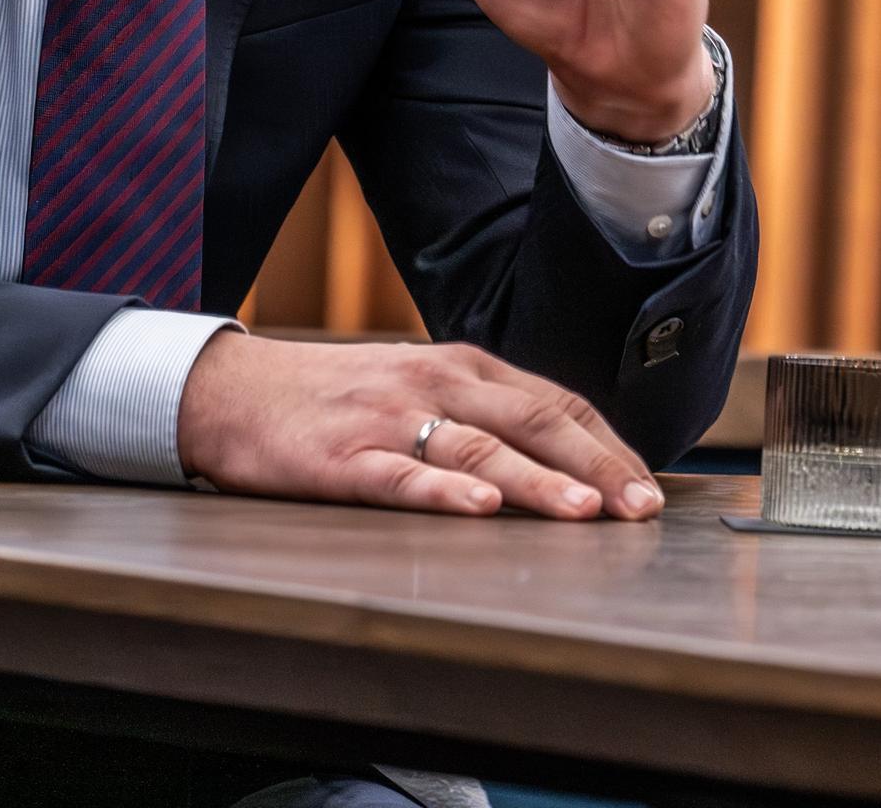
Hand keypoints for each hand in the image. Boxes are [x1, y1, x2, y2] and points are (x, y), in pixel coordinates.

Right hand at [175, 331, 662, 519]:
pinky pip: (401, 476)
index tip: (649, 486)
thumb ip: (482, 412)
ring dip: (539, 482)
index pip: (556, 403)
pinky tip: (480, 509)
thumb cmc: (334, 397)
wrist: (230, 390)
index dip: (608, 446)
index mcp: (462, 368)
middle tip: (641, 508)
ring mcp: (388, 419)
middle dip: (596, 468)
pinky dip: (444, 492)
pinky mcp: (341, 458)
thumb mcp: (418, 387)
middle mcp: (435, 384)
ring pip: (479, 449)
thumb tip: (563, 455)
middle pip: (534, 423)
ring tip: (584, 513)